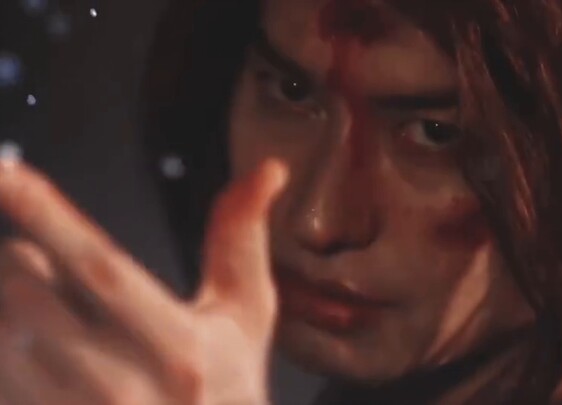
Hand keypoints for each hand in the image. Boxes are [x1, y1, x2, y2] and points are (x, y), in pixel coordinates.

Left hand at [0, 158, 286, 404]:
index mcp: (181, 348)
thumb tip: (270, 168)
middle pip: (25, 293)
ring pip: (1, 334)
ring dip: (10, 303)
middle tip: (38, 255)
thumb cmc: (227, 386)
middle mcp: (122, 389)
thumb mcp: (246, 316)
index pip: (103, 269)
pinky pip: (0, 376)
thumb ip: (242, 239)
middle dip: (19, 257)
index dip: (49, 217)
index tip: (7, 172)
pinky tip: (41, 349)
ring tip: (51, 310)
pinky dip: (9, 348)